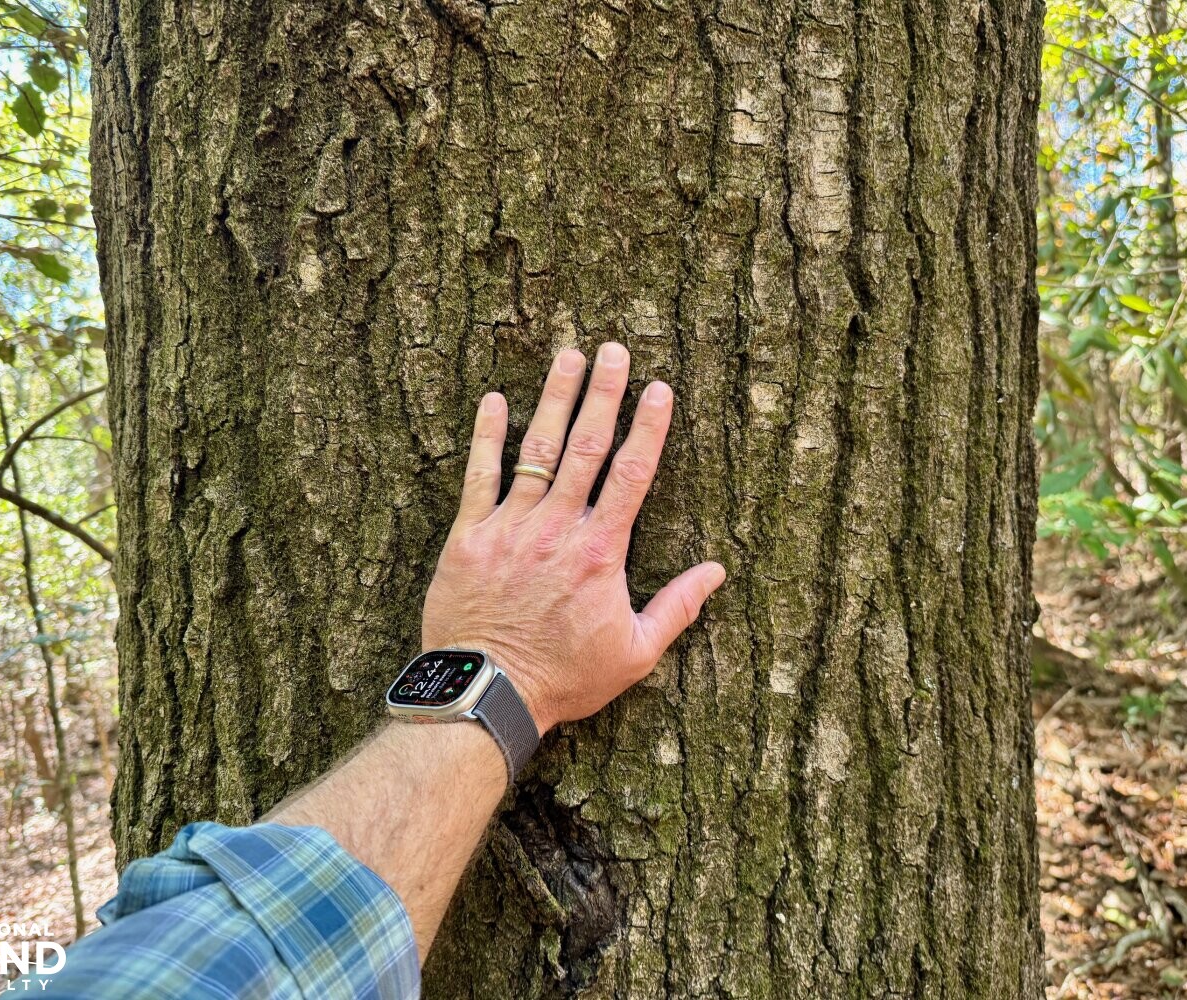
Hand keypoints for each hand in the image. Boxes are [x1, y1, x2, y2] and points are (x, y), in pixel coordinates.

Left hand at [422, 342, 725, 735]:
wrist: (488, 694)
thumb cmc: (564, 678)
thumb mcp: (636, 653)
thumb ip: (678, 607)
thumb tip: (718, 572)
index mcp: (601, 552)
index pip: (632, 474)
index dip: (648, 426)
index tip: (659, 388)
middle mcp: (558, 528)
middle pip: (586, 446)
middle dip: (603, 393)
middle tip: (613, 350)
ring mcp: (511, 528)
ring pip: (536, 450)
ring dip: (553, 399)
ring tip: (567, 356)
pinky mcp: (469, 537)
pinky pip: (479, 476)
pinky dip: (487, 436)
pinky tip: (494, 401)